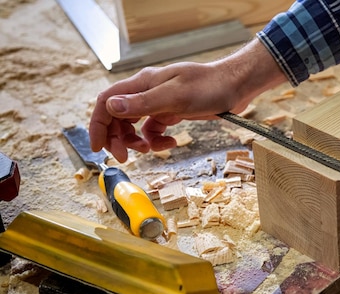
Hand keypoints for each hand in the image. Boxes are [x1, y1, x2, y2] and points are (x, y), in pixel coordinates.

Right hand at [89, 39, 286, 161]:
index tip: (98, 147)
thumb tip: (111, 108)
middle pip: (118, 116)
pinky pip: (154, 129)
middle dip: (118, 138)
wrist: (235, 86)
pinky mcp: (172, 111)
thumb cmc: (209, 86)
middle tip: (124, 157)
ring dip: (137, 141)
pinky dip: (157, 139)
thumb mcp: (175, 96)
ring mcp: (159, 102)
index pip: (107, 102)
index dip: (98, 124)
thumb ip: (143, 103)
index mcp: (143, 83)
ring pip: (135, 125)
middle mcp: (147, 91)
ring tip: (150, 150)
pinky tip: (171, 142)